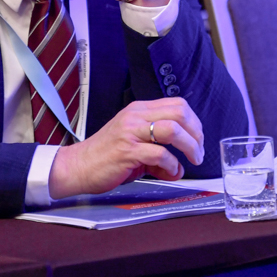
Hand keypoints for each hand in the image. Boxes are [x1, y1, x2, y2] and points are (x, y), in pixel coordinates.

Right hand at [47, 98, 204, 198]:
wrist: (77, 166)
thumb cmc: (106, 156)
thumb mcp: (135, 146)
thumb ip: (158, 152)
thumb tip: (178, 167)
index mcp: (139, 110)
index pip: (177, 104)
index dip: (194, 121)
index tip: (198, 139)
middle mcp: (136, 116)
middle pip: (179, 113)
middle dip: (196, 133)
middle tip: (199, 151)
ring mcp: (131, 132)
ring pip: (172, 129)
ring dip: (190, 146)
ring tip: (194, 159)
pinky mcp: (127, 151)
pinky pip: (159, 154)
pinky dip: (171, 165)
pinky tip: (170, 172)